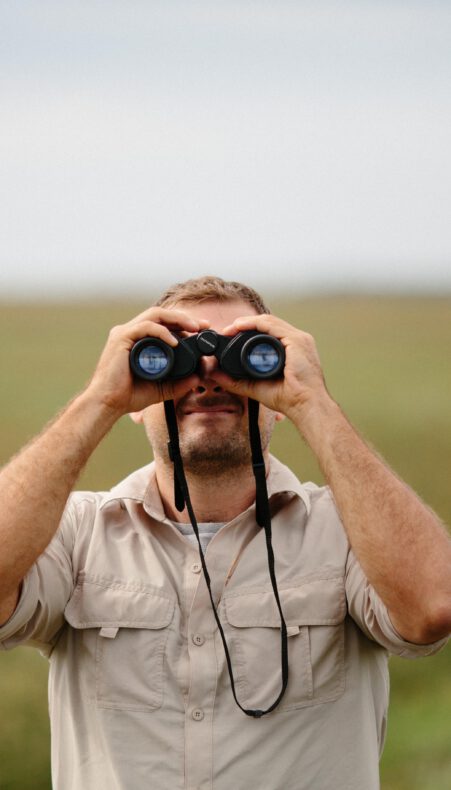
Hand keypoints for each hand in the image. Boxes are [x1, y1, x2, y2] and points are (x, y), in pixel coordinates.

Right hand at [86, 307, 209, 415]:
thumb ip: (179, 383)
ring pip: (155, 314)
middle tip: (203, 325)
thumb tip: (198, 377)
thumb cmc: (128, 395)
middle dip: (184, 317)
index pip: (164, 323)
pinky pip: (146, 327)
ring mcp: (125, 333)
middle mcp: (131, 332)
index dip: (184, 323)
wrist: (108, 403)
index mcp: (139, 340)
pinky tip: (175, 341)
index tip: (202, 330)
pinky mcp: (121, 338)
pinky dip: (162, 332)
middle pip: (161, 314)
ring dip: (177, 318)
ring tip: (194, 328)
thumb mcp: (161, 388)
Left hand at [211, 313, 331, 423]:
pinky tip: (240, 326)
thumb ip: (236, 381)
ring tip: (230, 328)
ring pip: (268, 321)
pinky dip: (254, 323)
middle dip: (245, 325)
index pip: (268, 332)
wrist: (306, 405)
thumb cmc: (289, 399)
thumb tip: (215, 374)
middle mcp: (297, 340)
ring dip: (246, 322)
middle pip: (267, 324)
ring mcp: (298, 339)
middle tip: (227, 331)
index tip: (229, 337)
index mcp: (292, 349)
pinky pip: (271, 325)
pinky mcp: (297, 340)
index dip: (248, 331)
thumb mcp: (256, 386)